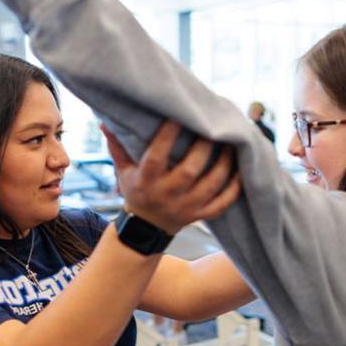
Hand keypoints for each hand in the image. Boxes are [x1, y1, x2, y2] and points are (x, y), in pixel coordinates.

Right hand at [102, 121, 240, 235]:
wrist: (145, 229)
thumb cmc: (135, 191)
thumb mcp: (123, 170)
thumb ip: (118, 146)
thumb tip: (105, 121)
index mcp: (146, 181)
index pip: (156, 157)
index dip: (168, 136)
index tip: (179, 116)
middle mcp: (167, 195)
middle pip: (189, 172)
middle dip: (203, 149)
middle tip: (213, 128)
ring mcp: (186, 207)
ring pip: (210, 186)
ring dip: (224, 164)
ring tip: (231, 144)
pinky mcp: (200, 215)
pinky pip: (222, 204)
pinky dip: (234, 189)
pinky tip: (241, 171)